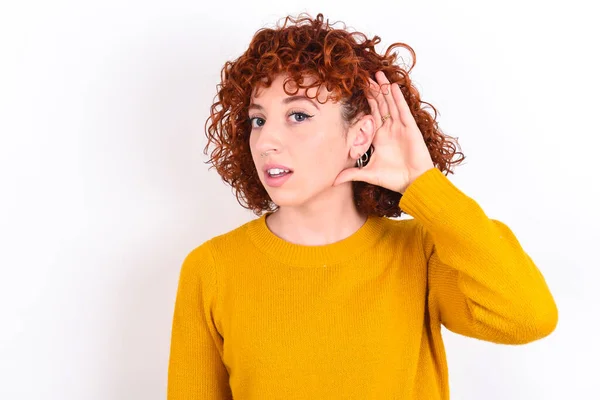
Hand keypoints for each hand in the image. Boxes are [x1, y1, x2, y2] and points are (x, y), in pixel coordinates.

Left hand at [333, 71, 434, 193]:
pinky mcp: (410, 128)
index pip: (372, 114)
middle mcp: (389, 129)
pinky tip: (393, 86)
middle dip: (374, 91)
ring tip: (378, 75)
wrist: (413, 183)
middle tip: (366, 76)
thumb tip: (332, 181)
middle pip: (381, 105)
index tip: (359, 90)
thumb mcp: (368, 174)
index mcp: (379, 137)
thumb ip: (351, 174)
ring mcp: (400, 127)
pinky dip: (397, 98)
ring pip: (390, 104)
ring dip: (384, 89)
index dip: (367, 102)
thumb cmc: (394, 179)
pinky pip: (402, 110)